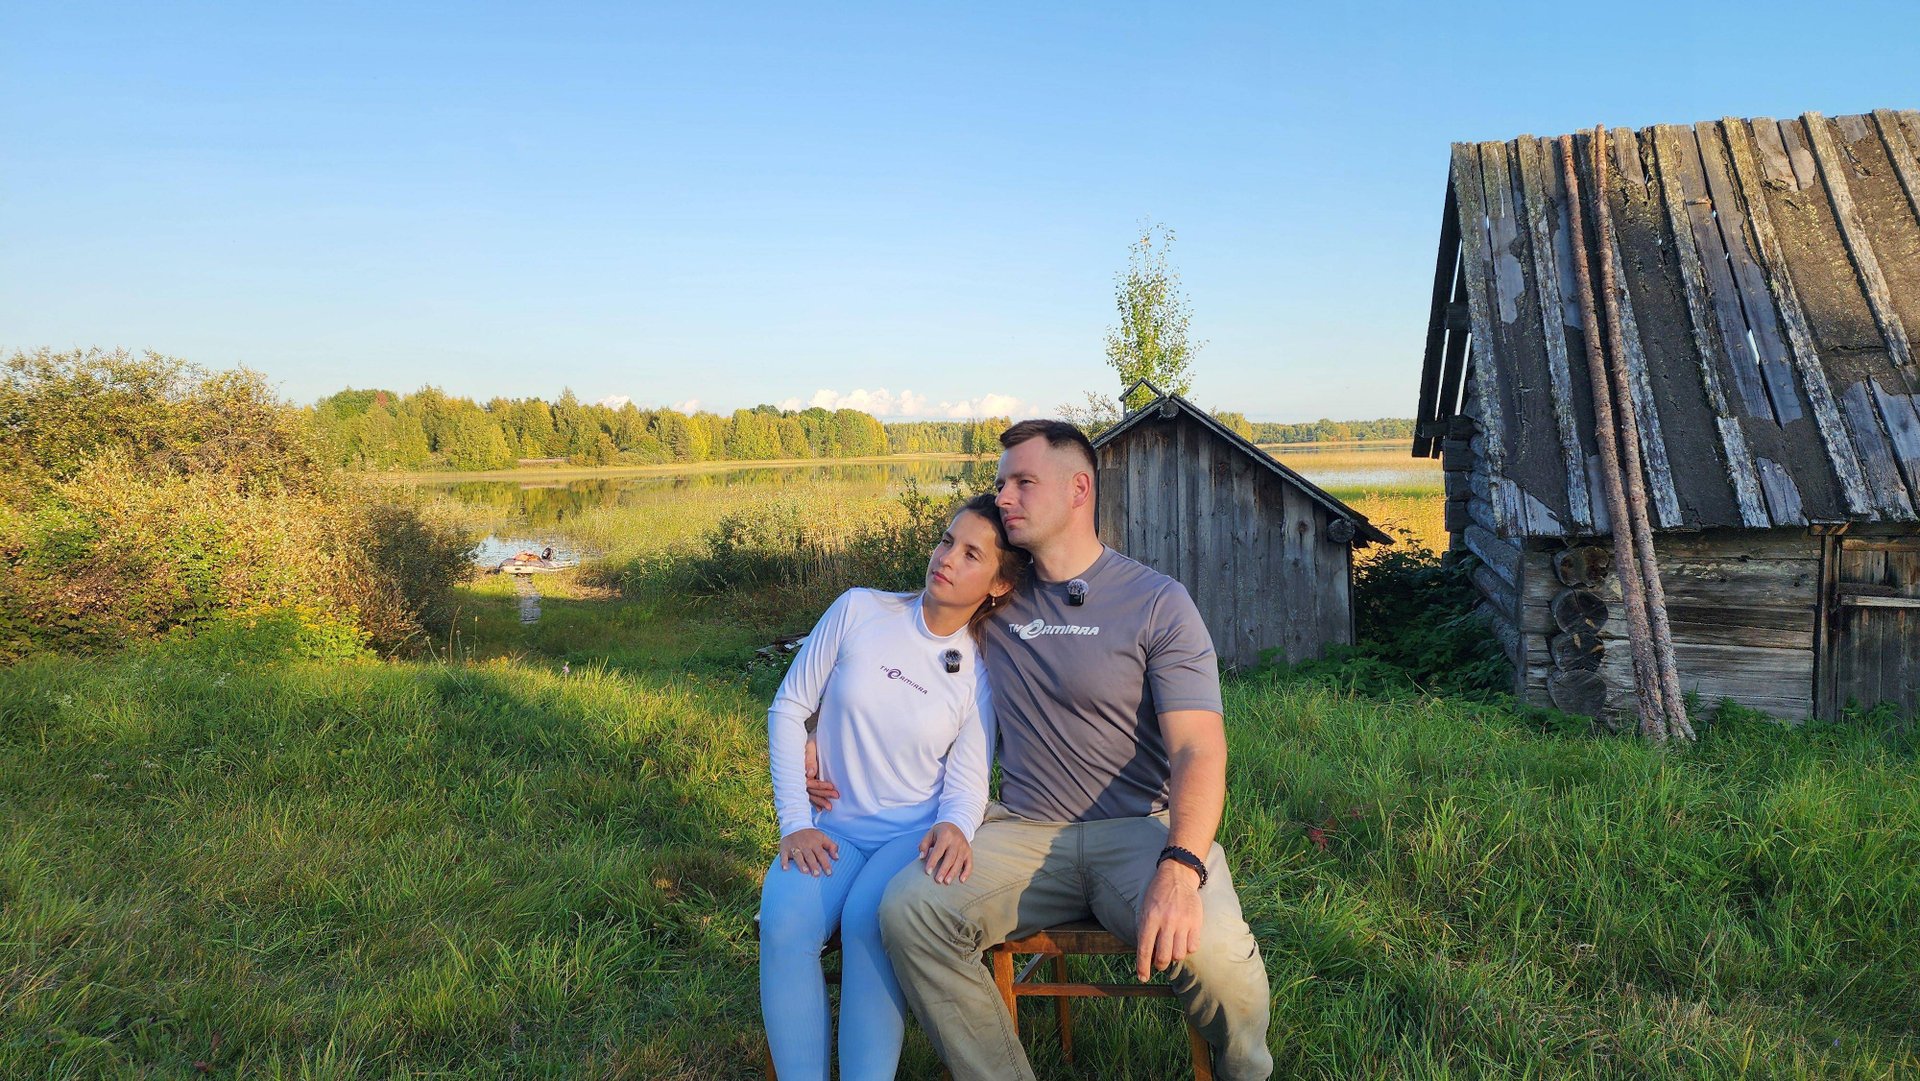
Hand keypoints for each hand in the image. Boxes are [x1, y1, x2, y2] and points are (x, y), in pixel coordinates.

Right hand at [779, 828, 838, 876]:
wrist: (794, 824)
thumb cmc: (811, 835)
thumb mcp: (823, 837)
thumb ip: (832, 846)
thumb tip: (837, 858)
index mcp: (815, 843)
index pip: (821, 854)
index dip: (825, 864)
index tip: (829, 873)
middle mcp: (805, 845)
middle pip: (810, 856)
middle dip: (813, 865)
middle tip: (817, 874)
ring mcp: (794, 847)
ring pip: (798, 856)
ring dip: (801, 864)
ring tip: (805, 872)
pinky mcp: (784, 848)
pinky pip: (783, 856)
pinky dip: (784, 862)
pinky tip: (785, 869)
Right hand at [804, 736, 839, 810]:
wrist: (813, 735)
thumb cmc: (813, 739)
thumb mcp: (812, 745)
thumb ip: (810, 758)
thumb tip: (810, 773)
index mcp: (799, 768)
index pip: (809, 781)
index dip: (820, 786)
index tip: (832, 786)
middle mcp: (799, 776)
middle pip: (809, 789)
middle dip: (822, 794)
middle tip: (836, 796)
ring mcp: (802, 779)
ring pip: (809, 793)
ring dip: (819, 800)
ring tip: (830, 807)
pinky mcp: (807, 779)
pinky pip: (809, 793)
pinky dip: (814, 801)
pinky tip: (820, 809)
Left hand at [918, 822, 971, 884]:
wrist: (956, 824)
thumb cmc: (940, 832)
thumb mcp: (930, 834)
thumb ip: (924, 845)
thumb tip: (921, 857)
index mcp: (945, 835)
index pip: (938, 850)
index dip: (933, 861)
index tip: (927, 872)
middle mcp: (956, 841)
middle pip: (950, 857)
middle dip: (944, 870)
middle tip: (938, 880)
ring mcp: (964, 847)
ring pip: (959, 862)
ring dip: (953, 873)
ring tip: (946, 882)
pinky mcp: (969, 852)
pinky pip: (970, 863)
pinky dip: (966, 872)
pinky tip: (961, 880)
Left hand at [1135, 859, 1203, 981]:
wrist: (1177, 876)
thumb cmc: (1157, 895)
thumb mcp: (1145, 909)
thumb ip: (1145, 931)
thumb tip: (1147, 955)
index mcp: (1150, 918)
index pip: (1145, 949)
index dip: (1143, 967)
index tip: (1143, 977)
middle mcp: (1166, 922)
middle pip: (1163, 956)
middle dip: (1160, 965)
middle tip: (1159, 963)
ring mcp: (1182, 922)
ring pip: (1179, 954)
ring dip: (1174, 956)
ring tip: (1172, 948)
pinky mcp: (1196, 922)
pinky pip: (1193, 946)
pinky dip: (1187, 949)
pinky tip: (1183, 942)